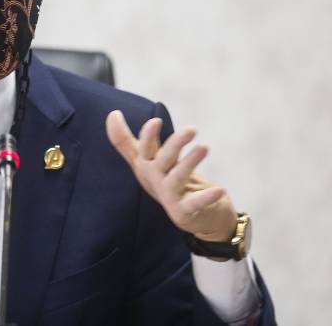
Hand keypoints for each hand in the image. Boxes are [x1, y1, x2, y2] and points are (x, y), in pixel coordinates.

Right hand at [106, 110, 236, 241]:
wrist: (197, 217)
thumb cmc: (171, 183)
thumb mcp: (149, 160)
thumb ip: (128, 141)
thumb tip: (112, 114)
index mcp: (146, 166)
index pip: (143, 149)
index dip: (148, 136)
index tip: (156, 121)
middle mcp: (155, 180)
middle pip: (161, 160)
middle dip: (174, 144)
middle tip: (192, 129)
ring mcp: (169, 197)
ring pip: (177, 178)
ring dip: (190, 162)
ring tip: (204, 147)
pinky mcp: (184, 212)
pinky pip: (194, 204)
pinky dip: (206, 197)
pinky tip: (220, 190)